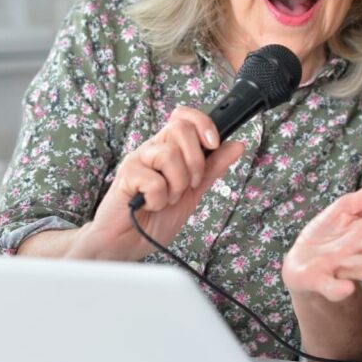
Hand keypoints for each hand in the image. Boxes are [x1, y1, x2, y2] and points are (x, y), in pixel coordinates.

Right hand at [71, 106, 244, 261]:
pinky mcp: (125, 176)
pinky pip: (154, 180)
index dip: (203, 123)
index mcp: (168, 149)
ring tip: (166, 200)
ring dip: (177, 185)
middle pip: (181, 128)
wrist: (127, 244)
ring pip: (169, 154)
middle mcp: (152, 149)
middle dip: (196, 162)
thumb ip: (212, 168)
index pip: (184, 117)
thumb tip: (236, 145)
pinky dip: (159, 199)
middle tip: (190, 185)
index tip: (213, 145)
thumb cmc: (154, 219)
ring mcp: (137, 160)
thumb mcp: (193, 193)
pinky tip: (150, 206)